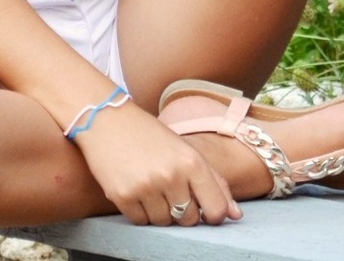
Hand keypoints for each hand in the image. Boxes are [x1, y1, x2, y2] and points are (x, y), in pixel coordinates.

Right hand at [72, 103, 240, 225]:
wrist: (106, 119)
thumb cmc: (151, 136)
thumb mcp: (186, 151)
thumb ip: (215, 182)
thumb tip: (236, 215)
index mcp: (192, 162)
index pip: (217, 209)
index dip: (212, 215)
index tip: (204, 209)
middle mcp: (171, 175)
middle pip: (189, 219)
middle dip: (182, 211)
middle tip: (170, 190)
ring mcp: (146, 187)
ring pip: (164, 222)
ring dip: (160, 211)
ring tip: (151, 187)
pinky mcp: (122, 196)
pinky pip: (140, 221)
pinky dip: (140, 212)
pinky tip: (136, 190)